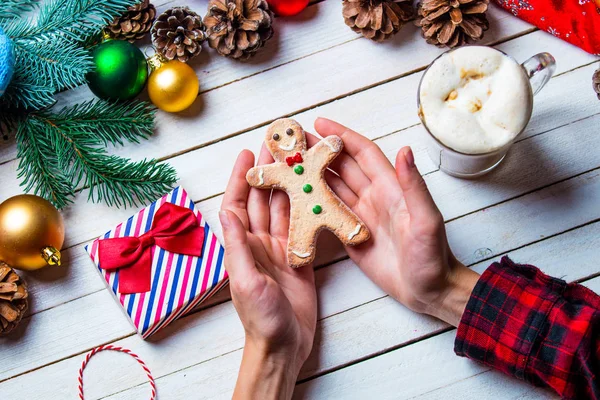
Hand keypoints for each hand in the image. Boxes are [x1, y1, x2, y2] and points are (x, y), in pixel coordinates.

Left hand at [220, 148, 316, 399]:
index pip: (239, 203)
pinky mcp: (300, 257)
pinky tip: (314, 190)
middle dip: (270, 173)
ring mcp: (280, 249)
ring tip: (298, 161)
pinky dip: (307, 208)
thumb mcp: (245, 280)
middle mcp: (259, 243)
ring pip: (284, 209)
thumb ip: (237, 245)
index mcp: (242, 246)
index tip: (248, 152)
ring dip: (289, 185)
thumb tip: (227, 208)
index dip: (242, 177)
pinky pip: (303, 227)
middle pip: (263, 200)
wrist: (283, 344)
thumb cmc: (260, 318)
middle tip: (279, 147)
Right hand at [311, 118, 479, 325]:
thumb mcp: (426, 219)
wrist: (429, 290)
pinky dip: (312, 203)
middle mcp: (373, 196)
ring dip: (312, 175)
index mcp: (390, 187)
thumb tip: (404, 150)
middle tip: (293, 142)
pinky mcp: (350, 235)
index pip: (362, 153)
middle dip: (318, 151)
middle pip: (341, 167)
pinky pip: (328, 214)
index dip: (342, 136)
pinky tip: (296, 198)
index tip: (319, 124)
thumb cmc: (433, 256)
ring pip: (332, 188)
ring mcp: (360, 216)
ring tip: (288, 164)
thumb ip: (413, 186)